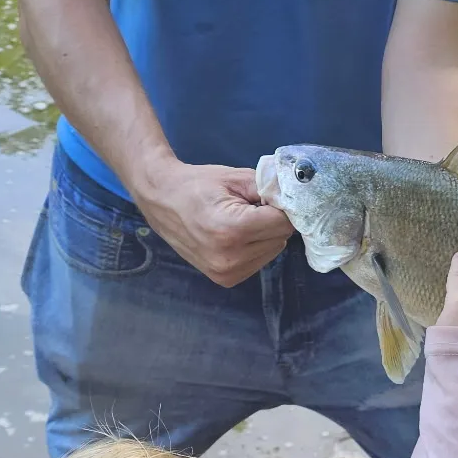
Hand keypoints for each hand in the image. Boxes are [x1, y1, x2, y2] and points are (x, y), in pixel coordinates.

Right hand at [132, 159, 292, 287]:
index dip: (279, 207)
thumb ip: (270, 189)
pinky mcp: (224, 279)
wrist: (161, 199)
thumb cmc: (198, 185)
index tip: (265, 198)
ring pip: (272, 251)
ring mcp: (226, 272)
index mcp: (233, 230)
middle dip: (271, 221)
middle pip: (280, 238)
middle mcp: (230, 257)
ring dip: (264, 236)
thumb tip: (296, 201)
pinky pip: (258, 262)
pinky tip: (233, 236)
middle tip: (247, 208)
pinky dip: (254, 248)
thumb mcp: (236, 178)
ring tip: (237, 222)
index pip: (284, 223)